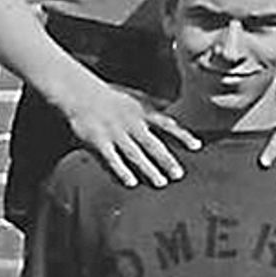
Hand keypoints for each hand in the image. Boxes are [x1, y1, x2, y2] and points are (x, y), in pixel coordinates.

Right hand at [59, 76, 189, 188]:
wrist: (79, 93)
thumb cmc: (110, 97)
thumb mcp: (136, 97)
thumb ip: (155, 105)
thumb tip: (175, 107)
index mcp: (142, 112)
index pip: (167, 124)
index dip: (182, 135)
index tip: (197, 146)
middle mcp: (131, 123)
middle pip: (152, 144)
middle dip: (166, 159)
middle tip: (179, 174)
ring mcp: (115, 133)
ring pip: (135, 154)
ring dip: (149, 169)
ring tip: (161, 183)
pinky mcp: (98, 141)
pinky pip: (112, 159)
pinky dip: (122, 171)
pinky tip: (131, 182)